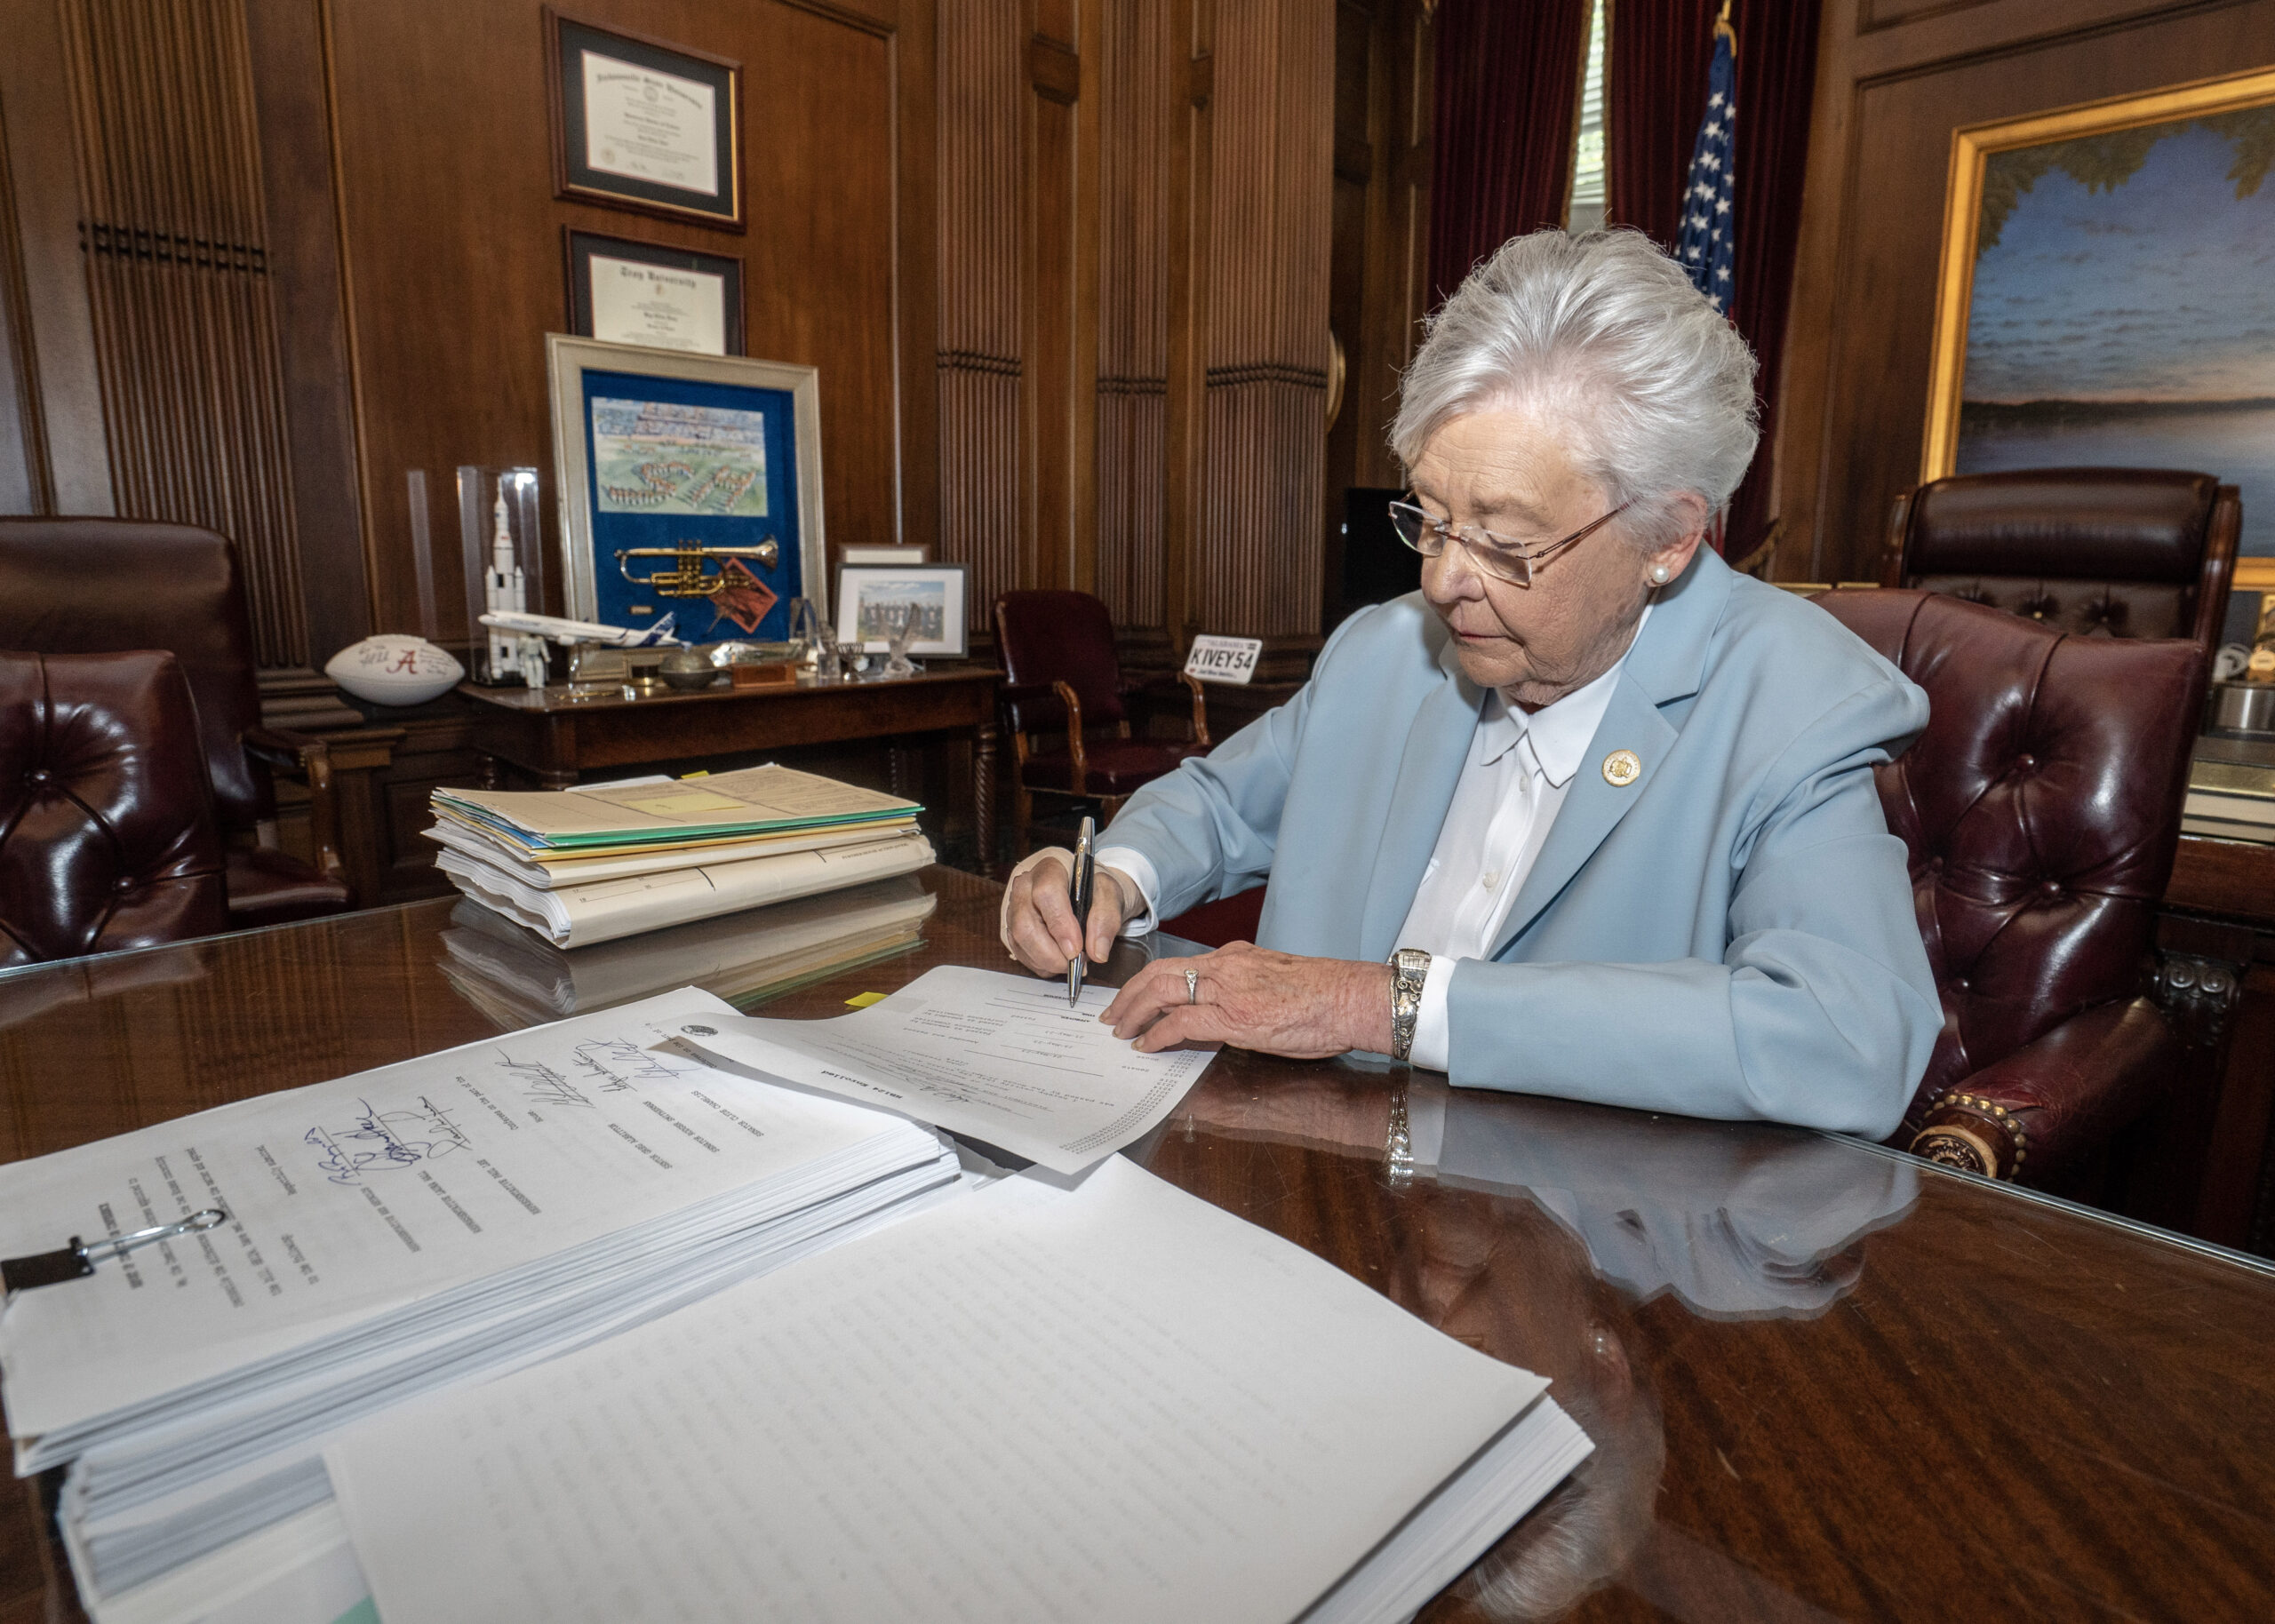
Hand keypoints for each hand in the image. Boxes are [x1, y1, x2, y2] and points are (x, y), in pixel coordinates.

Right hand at [999, 848, 1136, 975]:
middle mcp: (1025, 886)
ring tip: (1071, 962)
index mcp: (1050, 869)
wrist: (1085, 893)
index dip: (1060, 924)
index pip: (1046, 894)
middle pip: (1025, 924)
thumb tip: (1097, 952)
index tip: (1076, 949)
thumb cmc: (1094, 890)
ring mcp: (1014, 907)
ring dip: (1047, 961)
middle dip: (1051, 953)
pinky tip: (1058, 961)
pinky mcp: (1011, 927)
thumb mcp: (1110, 895)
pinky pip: (1020, 952)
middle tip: (1075, 963)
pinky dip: (1041, 964)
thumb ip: (1106, 920)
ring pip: (1020, 941)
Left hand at [1102, 942, 1394, 1059]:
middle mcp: (1226, 967)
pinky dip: (1158, 1033)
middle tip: (1112, 1014)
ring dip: (1134, 1012)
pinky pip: (1182, 1022)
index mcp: (1236, 958)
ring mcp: (1228, 991)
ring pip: (1162, 992)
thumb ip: (1247, 988)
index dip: (1149, 981)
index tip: (1136, 997)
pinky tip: (1146, 1046)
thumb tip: (1228, 1008)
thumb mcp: (1276, 982)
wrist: (1351, 998)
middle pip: (1160, 973)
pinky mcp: (1235, 1017)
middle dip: (1128, 994)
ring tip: (1120, 1030)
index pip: (1180, 965)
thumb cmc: (1325, 996)